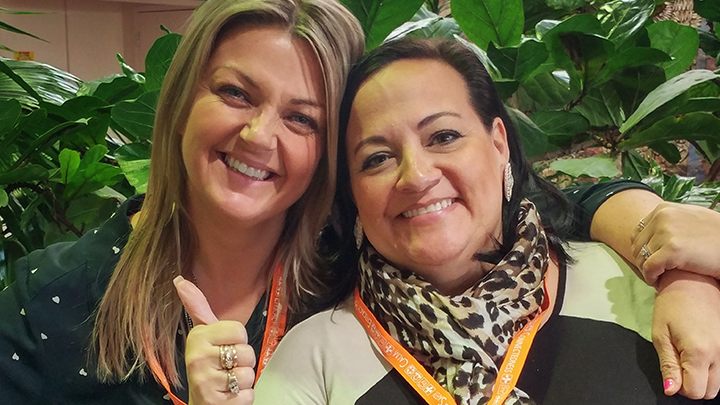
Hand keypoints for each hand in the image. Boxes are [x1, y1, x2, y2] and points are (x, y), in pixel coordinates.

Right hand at [174, 276, 255, 404]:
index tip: (223, 347)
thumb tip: (180, 280)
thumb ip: (197, 308)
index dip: (237, 341)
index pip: (239, 330)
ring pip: (248, 374)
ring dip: (243, 381)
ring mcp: (205, 383)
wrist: (201, 404)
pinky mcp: (217, 403)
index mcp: (197, 338)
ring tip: (227, 382)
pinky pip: (247, 395)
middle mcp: (197, 359)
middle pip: (246, 352)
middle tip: (226, 368)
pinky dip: (243, 398)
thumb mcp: (202, 337)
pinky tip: (229, 396)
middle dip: (242, 362)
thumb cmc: (206, 368)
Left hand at [631, 202, 719, 285]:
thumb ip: (670, 221)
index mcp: (663, 209)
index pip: (637, 233)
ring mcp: (666, 233)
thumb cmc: (716, 234)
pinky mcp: (672, 250)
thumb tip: (653, 230)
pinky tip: (658, 282)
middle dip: (643, 261)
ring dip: (647, 271)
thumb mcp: (690, 217)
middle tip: (654, 273)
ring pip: (641, 258)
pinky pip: (649, 268)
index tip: (650, 261)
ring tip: (658, 277)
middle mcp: (662, 218)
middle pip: (637, 246)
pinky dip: (651, 278)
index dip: (641, 250)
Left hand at [652, 270, 719, 398]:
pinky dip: (711, 365)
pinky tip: (698, 349)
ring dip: (702, 376)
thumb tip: (671, 389)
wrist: (692, 281)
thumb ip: (668, 365)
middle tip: (678, 363)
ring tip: (687, 354)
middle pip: (710, 391)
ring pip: (718, 381)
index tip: (672, 372)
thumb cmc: (672, 304)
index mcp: (700, 352)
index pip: (695, 391)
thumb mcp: (660, 335)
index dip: (680, 387)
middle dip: (693, 384)